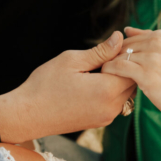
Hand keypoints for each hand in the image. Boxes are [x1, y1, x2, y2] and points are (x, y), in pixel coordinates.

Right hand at [0, 31, 135, 142]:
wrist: (27, 115)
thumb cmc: (45, 85)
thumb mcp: (72, 61)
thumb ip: (101, 51)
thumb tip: (119, 38)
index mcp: (106, 90)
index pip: (133, 69)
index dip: (127, 56)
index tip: (114, 46)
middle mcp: (111, 107)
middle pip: (132, 83)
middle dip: (125, 68)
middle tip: (108, 54)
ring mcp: (106, 118)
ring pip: (125, 94)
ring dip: (118, 80)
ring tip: (99, 68)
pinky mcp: (99, 122)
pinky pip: (115, 104)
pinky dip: (111, 92)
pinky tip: (94, 82)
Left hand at [102, 27, 160, 123]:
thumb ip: (145, 38)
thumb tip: (126, 30)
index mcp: (160, 36)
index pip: (128, 39)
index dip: (117, 51)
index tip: (110, 60)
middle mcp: (157, 44)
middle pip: (122, 47)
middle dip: (111, 57)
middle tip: (102, 66)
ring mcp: (152, 59)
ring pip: (119, 56)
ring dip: (108, 64)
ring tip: (102, 72)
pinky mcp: (147, 74)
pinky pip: (119, 67)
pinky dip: (109, 70)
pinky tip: (106, 75)